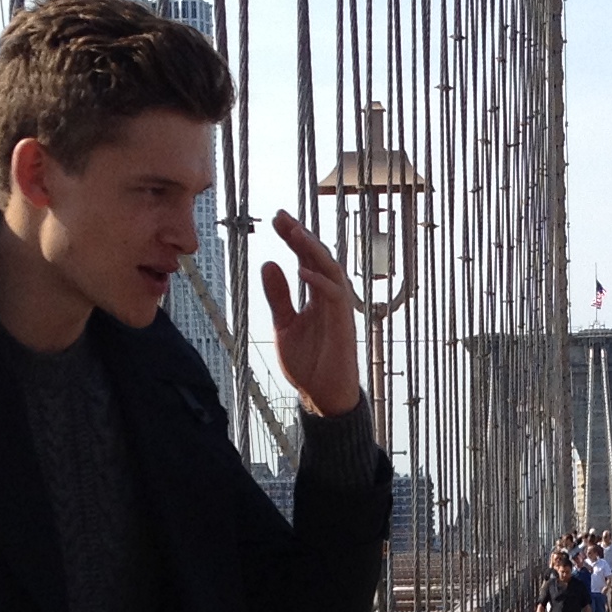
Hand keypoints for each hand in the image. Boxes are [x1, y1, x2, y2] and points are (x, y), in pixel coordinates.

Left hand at [262, 209, 363, 415]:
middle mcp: (330, 297)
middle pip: (318, 257)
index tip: (276, 219)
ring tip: (295, 233)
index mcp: (316, 295)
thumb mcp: (284, 325)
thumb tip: (268, 264)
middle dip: (301, 235)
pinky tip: (302, 270)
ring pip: (331, 270)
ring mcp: (339, 309)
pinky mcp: (343, 324)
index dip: (292, 238)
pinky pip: (335, 296)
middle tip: (282, 216)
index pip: (306, 258)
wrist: (322, 395)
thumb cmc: (308, 363)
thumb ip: (278, 296)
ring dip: (313, 250)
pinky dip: (319, 282)